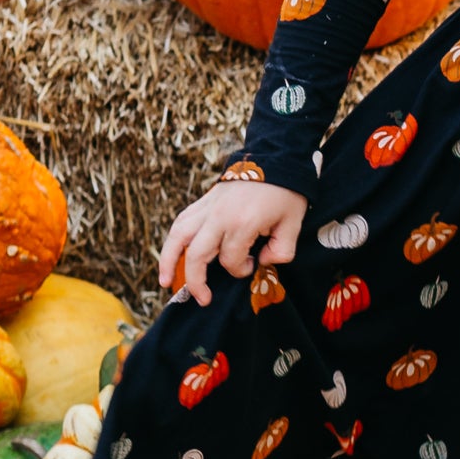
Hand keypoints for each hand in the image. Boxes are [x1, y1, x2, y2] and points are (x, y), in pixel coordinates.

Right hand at [158, 180, 306, 304]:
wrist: (275, 159)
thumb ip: (282, 250)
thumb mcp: (293, 223)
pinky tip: (170, 256)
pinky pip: (180, 223)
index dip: (240, 270)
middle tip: (203, 299)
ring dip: (168, 261)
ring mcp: (207, 208)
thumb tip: (261, 262)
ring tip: (166, 283)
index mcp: (243, 223)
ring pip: (178, 238)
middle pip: (196, 255)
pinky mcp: (202, 202)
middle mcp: (219, 217)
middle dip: (196, 281)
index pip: (231, 260)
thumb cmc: (286, 192)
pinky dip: (172, 241)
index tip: (252, 266)